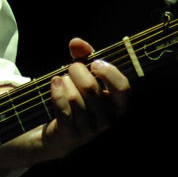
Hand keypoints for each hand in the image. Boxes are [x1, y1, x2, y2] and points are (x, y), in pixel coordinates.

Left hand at [38, 37, 130, 159]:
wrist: (56, 132)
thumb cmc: (74, 98)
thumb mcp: (82, 76)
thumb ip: (82, 57)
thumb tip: (77, 42)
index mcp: (117, 105)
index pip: (122, 88)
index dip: (108, 72)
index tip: (94, 63)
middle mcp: (107, 120)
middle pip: (91, 88)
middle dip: (76, 71)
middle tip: (71, 68)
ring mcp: (90, 130)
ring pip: (75, 97)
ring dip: (64, 82)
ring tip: (61, 81)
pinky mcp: (71, 134)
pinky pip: (63, 108)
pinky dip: (56, 92)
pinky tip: (54, 83)